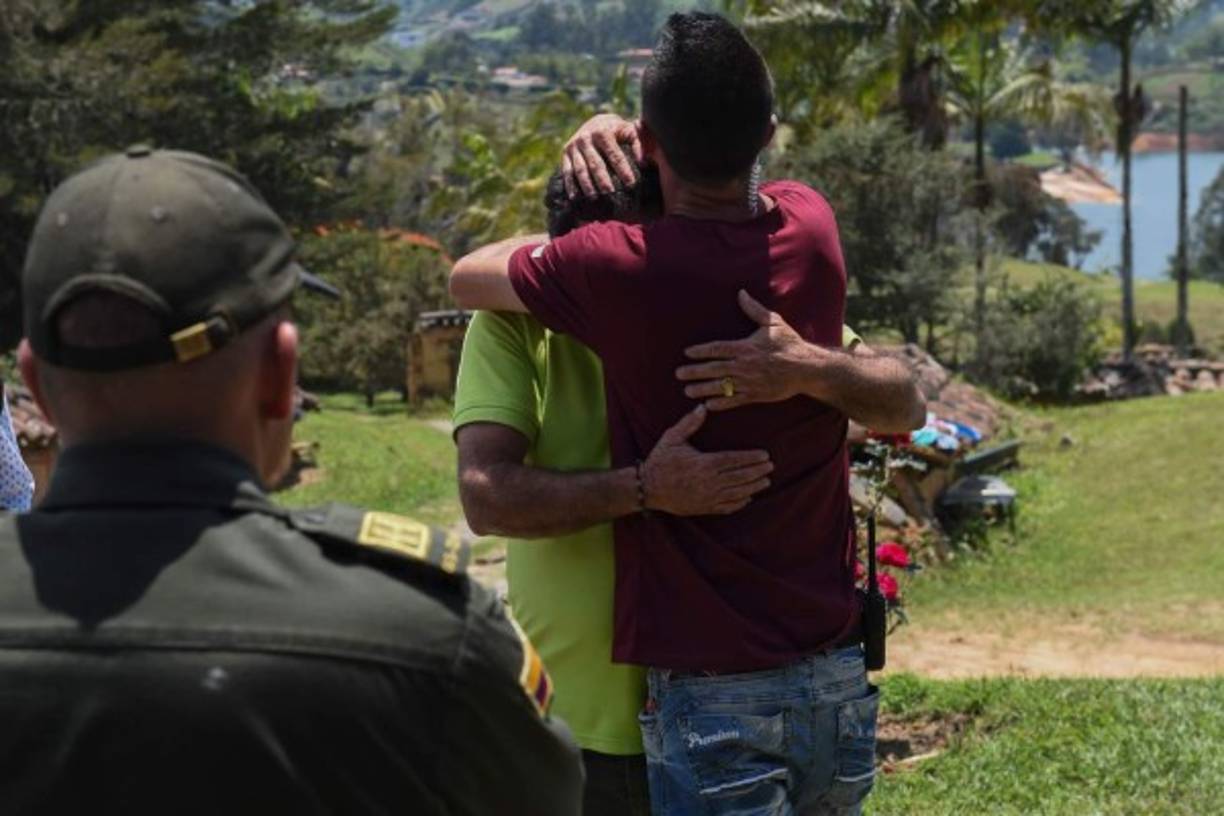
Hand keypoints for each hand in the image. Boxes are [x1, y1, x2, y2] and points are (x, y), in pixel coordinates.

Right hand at [561, 114, 642, 198]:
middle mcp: (586, 138)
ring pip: (580, 168)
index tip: (631, 183)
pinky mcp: (565, 152)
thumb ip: (638, 143)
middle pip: (595, 163)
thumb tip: (643, 162)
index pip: (614, 154)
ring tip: (594, 197)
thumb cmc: (617, 131)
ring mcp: (574, 145)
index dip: (623, 169)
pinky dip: (570, 184)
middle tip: (610, 192)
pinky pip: (567, 170)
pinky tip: (575, 197)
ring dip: (586, 184)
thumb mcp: (629, 131)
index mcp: (602, 132)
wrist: (596, 122)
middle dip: (603, 179)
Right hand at [642, 404, 772, 515]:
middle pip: (740, 477)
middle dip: (757, 471)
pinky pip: (727, 507)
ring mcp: (707, 497)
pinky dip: (740, 503)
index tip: (765, 455)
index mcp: (703, 464)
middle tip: (771, 466)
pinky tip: (749, 497)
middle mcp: (708, 482)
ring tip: (766, 481)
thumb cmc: (660, 461)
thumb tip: (702, 406)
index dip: (751, 458)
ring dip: (754, 487)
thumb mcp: (672, 438)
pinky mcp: (704, 508)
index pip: (734, 460)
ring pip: (737, 493)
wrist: (648, 488)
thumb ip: (689, 423)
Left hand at [677, 290, 827, 409]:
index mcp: (746, 347)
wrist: (807, 368)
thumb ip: (754, 309)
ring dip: (702, 389)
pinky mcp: (756, 395)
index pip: (717, 349)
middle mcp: (744, 366)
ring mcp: (749, 382)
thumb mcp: (773, 323)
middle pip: (714, 369)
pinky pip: (735, 401)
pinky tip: (708, 405)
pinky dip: (721, 403)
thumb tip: (740, 293)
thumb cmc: (789, 343)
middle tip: (678, 374)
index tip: (687, 352)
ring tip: (687, 391)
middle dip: (694, 372)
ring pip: (721, 387)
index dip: (700, 351)